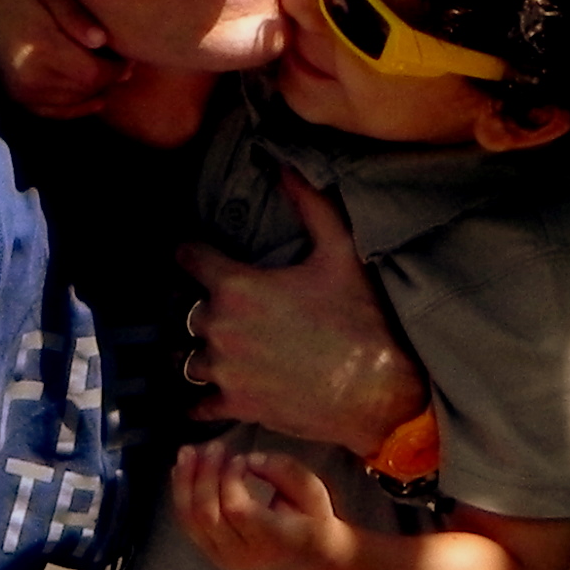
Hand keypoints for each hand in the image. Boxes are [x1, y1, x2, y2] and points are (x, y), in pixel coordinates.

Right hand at [0, 0, 127, 119]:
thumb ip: (77, 16)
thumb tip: (103, 41)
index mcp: (42, 52)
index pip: (95, 74)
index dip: (117, 67)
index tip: (128, 54)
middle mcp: (31, 80)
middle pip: (88, 90)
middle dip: (109, 78)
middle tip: (122, 62)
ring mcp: (23, 94)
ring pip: (76, 103)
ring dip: (95, 91)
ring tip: (107, 72)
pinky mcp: (18, 100)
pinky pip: (57, 112)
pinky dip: (78, 106)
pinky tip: (93, 95)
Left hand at [172, 434, 342, 569]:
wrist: (311, 559)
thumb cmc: (313, 521)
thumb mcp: (313, 491)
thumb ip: (285, 471)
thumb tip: (249, 459)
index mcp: (272, 540)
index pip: (237, 509)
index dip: (230, 478)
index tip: (240, 458)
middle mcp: (244, 555)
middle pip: (208, 514)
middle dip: (204, 474)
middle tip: (214, 446)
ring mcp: (224, 558)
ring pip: (192, 520)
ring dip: (185, 482)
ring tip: (188, 452)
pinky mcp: (213, 555)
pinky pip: (188, 525)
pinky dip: (182, 495)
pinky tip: (181, 471)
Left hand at [179, 171, 422, 458]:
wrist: (382, 389)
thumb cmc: (363, 319)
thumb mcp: (341, 251)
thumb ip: (310, 204)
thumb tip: (285, 164)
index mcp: (237, 286)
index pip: (188, 258)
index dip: (190, 252)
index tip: (192, 253)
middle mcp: (221, 328)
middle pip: (187, 312)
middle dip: (202, 307)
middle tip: (221, 307)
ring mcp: (225, 371)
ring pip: (187, 358)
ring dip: (198, 352)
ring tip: (215, 350)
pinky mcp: (237, 406)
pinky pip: (197, 405)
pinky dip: (198, 402)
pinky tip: (205, 398)